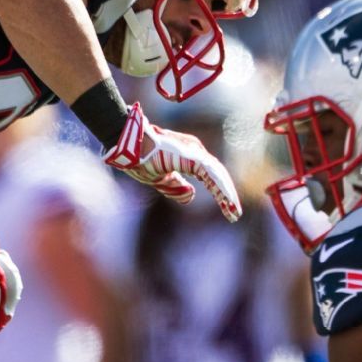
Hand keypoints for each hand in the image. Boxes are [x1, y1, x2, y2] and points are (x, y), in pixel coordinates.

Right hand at [103, 102, 241, 221]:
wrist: (126, 146)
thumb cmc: (137, 158)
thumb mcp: (158, 179)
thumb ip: (175, 187)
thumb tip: (192, 195)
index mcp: (187, 156)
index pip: (209, 177)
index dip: (219, 193)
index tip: (227, 210)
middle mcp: (194, 151)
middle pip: (216, 176)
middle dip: (227, 196)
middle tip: (235, 215)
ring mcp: (194, 151)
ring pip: (217, 176)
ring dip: (227, 195)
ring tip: (235, 213)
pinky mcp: (191, 156)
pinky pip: (211, 175)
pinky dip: (220, 190)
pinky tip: (227, 202)